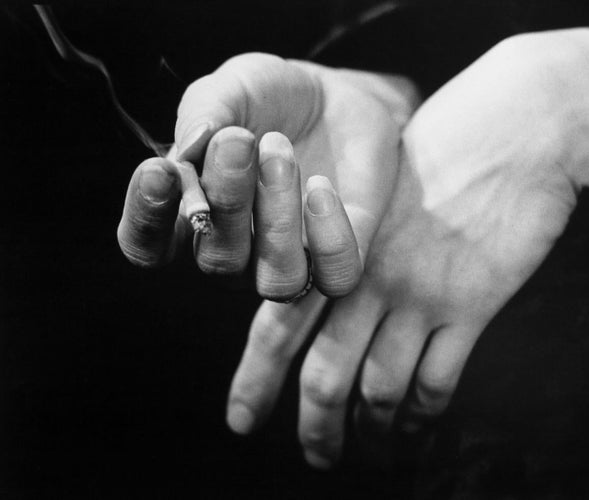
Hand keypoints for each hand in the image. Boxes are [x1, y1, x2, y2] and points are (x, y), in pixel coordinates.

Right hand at [117, 53, 418, 298]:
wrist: (338, 97)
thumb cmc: (271, 99)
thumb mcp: (234, 87)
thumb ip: (205, 110)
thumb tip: (191, 147)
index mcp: (190, 216)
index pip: (148, 247)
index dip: (147, 219)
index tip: (159, 169)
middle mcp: (234, 250)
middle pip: (217, 260)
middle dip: (224, 198)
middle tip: (237, 140)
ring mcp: (288, 262)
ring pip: (278, 280)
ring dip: (278, 219)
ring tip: (279, 151)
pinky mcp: (341, 260)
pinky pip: (335, 276)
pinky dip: (329, 234)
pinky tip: (320, 184)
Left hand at [226, 27, 588, 467]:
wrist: (511, 132)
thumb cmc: (440, 150)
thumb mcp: (376, 187)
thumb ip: (346, 243)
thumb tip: (328, 298)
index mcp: (334, 248)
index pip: (277, 324)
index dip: (255, 380)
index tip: (243, 421)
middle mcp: (366, 279)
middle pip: (323, 374)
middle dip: (314, 427)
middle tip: (315, 456)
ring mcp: (419, 296)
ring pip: (379, 389)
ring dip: (369, 431)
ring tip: (369, 449)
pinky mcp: (470, 307)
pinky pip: (437, 381)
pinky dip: (423, 416)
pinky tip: (418, 426)